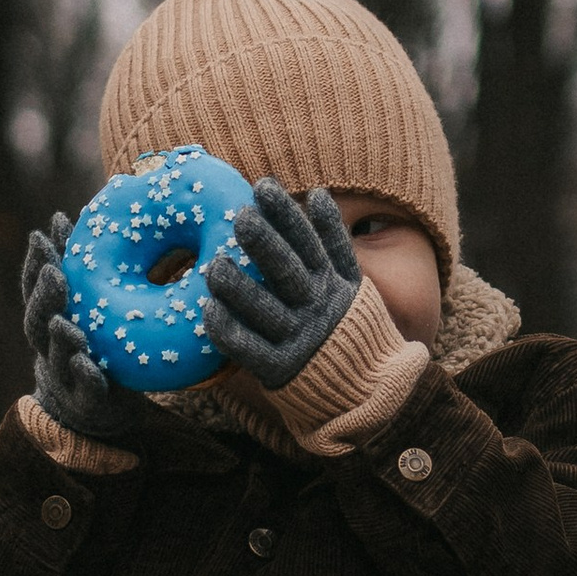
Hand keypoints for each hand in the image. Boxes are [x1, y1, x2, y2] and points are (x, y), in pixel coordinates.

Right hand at [22, 218, 159, 447]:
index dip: (34, 264)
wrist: (98, 409)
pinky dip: (84, 376)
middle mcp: (50, 346)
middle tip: (53, 273)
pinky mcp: (88, 402)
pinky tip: (87, 362)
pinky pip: (85, 389)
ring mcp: (66, 376)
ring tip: (65, 322)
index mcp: (49, 318)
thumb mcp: (89, 305)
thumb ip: (83, 269)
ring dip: (60, 336)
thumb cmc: (94, 344)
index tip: (40, 236)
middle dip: (44, 297)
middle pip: (38, 321)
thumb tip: (73, 215)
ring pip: (56, 355)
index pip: (35, 288)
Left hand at [203, 181, 362, 389]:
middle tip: (241, 217)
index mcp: (331, 284)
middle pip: (287, 272)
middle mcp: (314, 309)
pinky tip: (209, 310)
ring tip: (215, 265)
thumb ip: (334, 242)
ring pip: (264, 310)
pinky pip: (249, 350)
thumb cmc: (349, 325)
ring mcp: (297, 340)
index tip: (264, 186)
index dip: (287, 214)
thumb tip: (318, 193)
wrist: (366, 389)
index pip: (309, 242)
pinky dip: (229, 330)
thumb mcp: (352, 283)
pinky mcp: (280, 370)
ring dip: (239, 287)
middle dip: (264, 243)